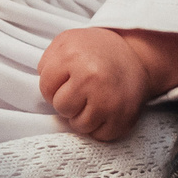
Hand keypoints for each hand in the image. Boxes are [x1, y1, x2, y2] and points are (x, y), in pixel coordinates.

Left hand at [38, 26, 177, 140]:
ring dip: (82, 116)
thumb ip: (48, 60)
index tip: (66, 80)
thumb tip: (42, 82)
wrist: (136, 56)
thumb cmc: (95, 50)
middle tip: (81, 90)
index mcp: (72, 57)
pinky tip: (104, 110)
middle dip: (67, 101)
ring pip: (79, 125)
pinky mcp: (124, 117)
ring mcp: (109, 99)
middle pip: (61, 108)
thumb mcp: (66, 41)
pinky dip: (99, 127)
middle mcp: (91, 78)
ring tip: (92, 100)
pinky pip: (100, 135)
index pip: (45, 88)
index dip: (53, 86)